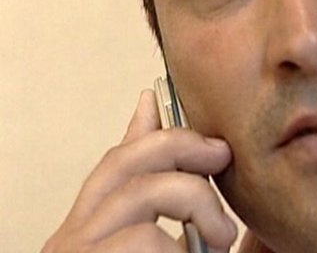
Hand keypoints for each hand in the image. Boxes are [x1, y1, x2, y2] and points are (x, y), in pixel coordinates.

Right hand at [42, 90, 236, 252]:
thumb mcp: (150, 245)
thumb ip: (159, 199)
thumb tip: (164, 144)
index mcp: (90, 224)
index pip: (116, 161)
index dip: (144, 128)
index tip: (157, 98)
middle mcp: (75, 233)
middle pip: (124, 160)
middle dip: (180, 145)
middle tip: (220, 153)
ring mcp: (79, 249)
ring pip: (141, 191)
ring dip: (196, 200)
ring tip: (223, 234)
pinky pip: (146, 238)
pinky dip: (181, 246)